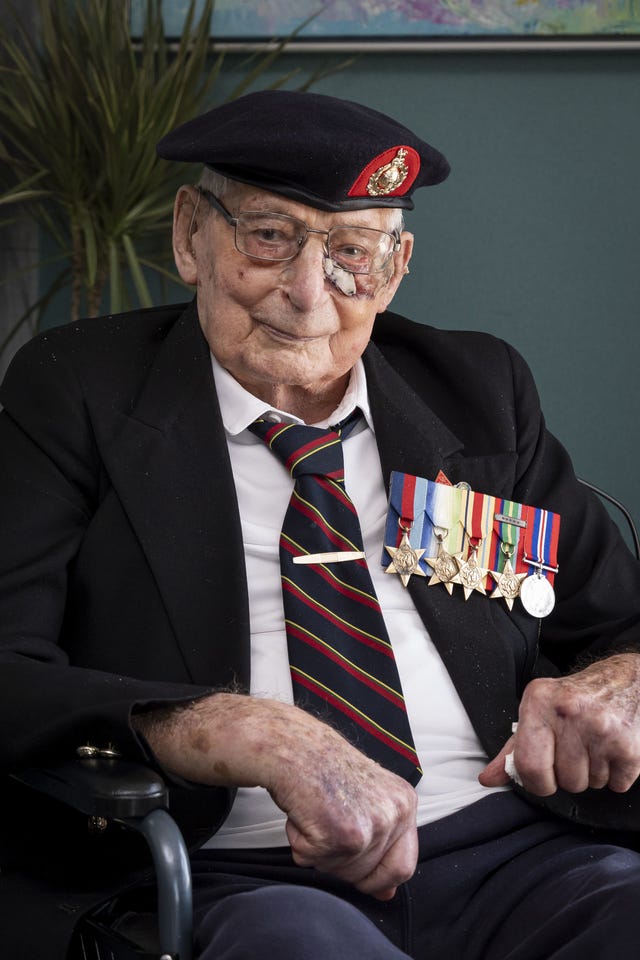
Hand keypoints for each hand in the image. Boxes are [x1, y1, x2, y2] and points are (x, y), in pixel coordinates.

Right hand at [134, 693, 417, 899]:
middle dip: (341, 863)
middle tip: (325, 825)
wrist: (294, 745)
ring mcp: (370, 825)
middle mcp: (394, 814)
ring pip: (341, 872)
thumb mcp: (366, 801)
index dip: (376, 878)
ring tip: (315, 813)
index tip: (355, 866)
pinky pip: (314, 861)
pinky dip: (300, 843)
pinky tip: (303, 812)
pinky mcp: (341, 834)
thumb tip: (387, 893)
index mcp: (405, 803)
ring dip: (318, 851)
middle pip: (370, 877)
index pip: (404, 867)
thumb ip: (382, 845)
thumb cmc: (324, 770)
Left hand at [479, 653, 639, 795]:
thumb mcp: (538, 710)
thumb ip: (513, 748)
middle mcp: (569, 712)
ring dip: (593, 773)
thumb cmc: (576, 697)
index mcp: (539, 701)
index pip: (528, 765)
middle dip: (569, 775)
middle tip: (576, 750)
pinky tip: (613, 750)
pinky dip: (616, 775)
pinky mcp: (629, 746)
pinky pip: (617, 785)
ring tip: (595, 745)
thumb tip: (488, 778)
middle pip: (564, 781)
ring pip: (590, 784)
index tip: (543, 777)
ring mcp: (602, 729)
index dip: (536, 782)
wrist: (626, 679)